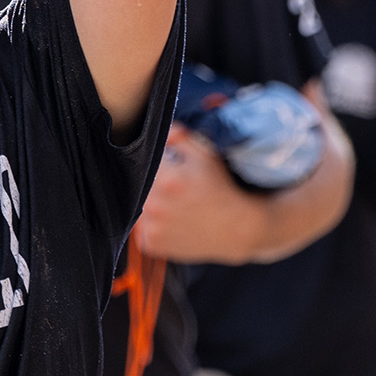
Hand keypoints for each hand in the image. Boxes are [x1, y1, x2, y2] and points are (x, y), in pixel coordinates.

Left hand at [133, 125, 270, 263]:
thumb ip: (180, 137)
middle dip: (153, 183)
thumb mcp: (206, 155)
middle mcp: (156, 206)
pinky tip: (171, 220)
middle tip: (173, 187)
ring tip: (172, 204)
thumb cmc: (222, 190)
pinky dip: (151, 223)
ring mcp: (152, 228)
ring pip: (138, 205)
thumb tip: (161, 131)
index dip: (158, 163)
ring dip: (149, 202)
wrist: (236, 229)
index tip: (168, 168)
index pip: (147, 161)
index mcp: (167, 180)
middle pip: (140, 184)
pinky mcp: (151, 244)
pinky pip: (141, 227)